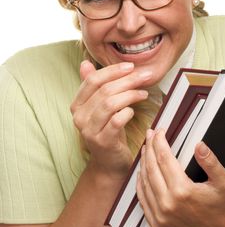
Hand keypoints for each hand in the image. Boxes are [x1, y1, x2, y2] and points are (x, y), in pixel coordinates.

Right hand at [71, 60, 150, 176]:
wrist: (109, 163)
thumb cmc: (108, 131)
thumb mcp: (99, 108)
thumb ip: (93, 86)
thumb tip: (85, 63)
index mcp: (77, 105)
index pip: (92, 80)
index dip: (112, 71)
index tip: (130, 66)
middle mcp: (79, 117)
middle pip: (104, 90)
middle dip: (127, 80)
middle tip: (145, 76)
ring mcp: (89, 131)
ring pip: (110, 103)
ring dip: (130, 95)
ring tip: (144, 93)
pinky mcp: (102, 142)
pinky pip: (116, 121)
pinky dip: (128, 112)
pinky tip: (134, 111)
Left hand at [136, 128, 224, 226]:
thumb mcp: (224, 183)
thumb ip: (211, 163)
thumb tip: (199, 145)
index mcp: (182, 191)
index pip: (164, 158)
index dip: (160, 142)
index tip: (159, 131)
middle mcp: (167, 205)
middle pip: (151, 168)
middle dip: (149, 148)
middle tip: (149, 134)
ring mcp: (160, 217)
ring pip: (145, 183)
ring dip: (143, 163)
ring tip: (145, 149)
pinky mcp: (158, 226)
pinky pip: (143, 200)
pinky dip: (141, 184)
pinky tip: (142, 173)